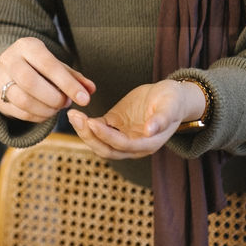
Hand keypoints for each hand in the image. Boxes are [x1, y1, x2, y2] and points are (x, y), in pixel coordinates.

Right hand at [0, 37, 95, 123]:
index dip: (67, 83)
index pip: (48, 64)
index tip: (84, 99)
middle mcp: (9, 60)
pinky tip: (46, 113)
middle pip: (30, 82)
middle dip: (54, 97)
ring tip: (56, 108)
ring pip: (23, 100)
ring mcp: (0, 79)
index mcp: (27, 46)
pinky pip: (19, 113)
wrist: (6, 70)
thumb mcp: (55, 65)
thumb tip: (91, 89)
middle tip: (66, 103)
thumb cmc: (36, 67)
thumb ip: (74, 77)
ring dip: (46, 110)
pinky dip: (37, 117)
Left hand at [66, 79, 200, 158]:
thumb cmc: (173, 101)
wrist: (171, 96)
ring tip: (72, 115)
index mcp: (148, 144)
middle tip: (76, 118)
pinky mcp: (115, 125)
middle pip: (107, 149)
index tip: (92, 122)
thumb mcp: (171, 106)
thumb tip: (150, 130)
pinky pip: (97, 129)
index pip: (123, 145)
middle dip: (89, 136)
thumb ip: (162, 118)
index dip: (107, 136)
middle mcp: (133, 145)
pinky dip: (86, 125)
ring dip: (84, 132)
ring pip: (99, 143)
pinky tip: (76, 114)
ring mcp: (122, 136)